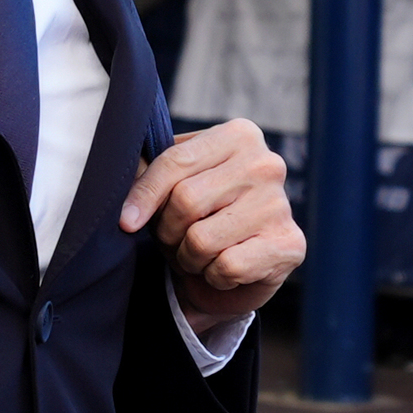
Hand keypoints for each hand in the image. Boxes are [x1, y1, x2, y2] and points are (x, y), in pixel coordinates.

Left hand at [119, 119, 303, 332]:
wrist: (237, 274)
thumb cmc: (200, 219)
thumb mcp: (173, 186)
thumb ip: (150, 171)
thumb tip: (122, 169)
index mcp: (239, 135)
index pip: (175, 161)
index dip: (143, 195)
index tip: (125, 221)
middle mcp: (267, 164)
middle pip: (185, 201)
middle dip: (168, 231)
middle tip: (176, 239)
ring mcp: (281, 205)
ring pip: (201, 239)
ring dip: (189, 258)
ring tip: (199, 254)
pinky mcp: (289, 245)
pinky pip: (226, 267)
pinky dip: (214, 276)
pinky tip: (224, 269)